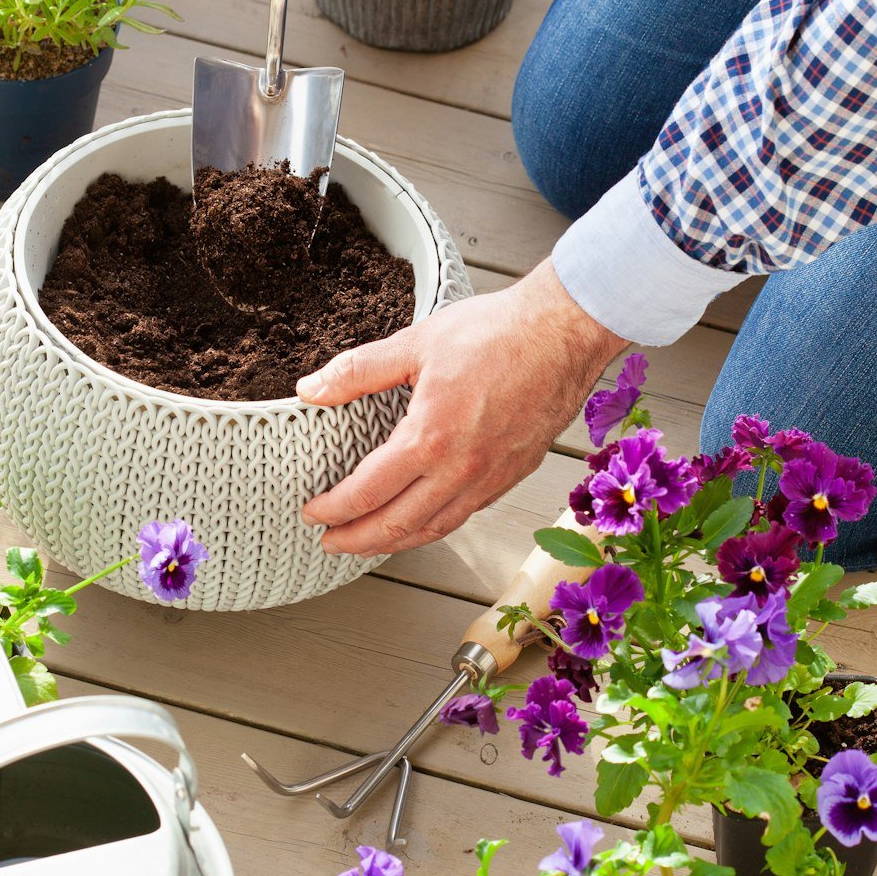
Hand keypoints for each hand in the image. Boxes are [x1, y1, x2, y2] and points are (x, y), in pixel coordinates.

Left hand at [298, 261, 626, 554]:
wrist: (565, 332)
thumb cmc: (499, 332)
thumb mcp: (415, 343)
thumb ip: (358, 371)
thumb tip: (311, 388)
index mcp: (430, 438)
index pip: (368, 492)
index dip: (334, 509)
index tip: (313, 512)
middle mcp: (461, 469)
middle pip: (398, 524)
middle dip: (357, 539)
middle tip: (331, 542)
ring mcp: (491, 477)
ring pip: (434, 528)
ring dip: (395, 542)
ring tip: (369, 543)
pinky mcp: (513, 474)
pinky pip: (465, 514)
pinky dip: (434, 526)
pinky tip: (422, 520)